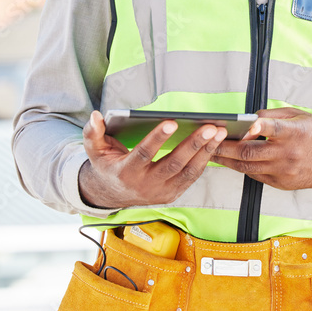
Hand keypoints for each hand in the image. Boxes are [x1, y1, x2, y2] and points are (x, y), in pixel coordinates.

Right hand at [78, 110, 226, 208]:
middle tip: (210, 127)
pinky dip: (204, 161)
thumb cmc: (106, 164)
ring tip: (219, 133)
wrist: (111, 194)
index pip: (144, 154)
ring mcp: (160, 192)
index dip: (157, 138)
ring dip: (205, 152)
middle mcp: (145, 185)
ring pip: (187, 172)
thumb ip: (92, 132)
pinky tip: (214, 145)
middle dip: (193, 145)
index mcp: (126, 172)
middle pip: (173, 164)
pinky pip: (191, 178)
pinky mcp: (171, 194)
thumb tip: (96, 116)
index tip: (171, 122)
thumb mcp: (94, 149)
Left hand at [212, 108, 311, 193]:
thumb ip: (272, 116)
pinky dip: (241, 167)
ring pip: (247, 167)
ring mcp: (285, 172)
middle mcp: (288, 154)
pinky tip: (229, 160)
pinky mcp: (282, 184)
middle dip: (223, 147)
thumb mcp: (299, 115)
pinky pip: (255, 175)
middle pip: (249, 153)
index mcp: (294, 133)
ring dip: (226, 160)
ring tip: (210, 151)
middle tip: (205, 140)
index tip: (241, 124)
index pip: (272, 128)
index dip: (255, 127)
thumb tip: (247, 118)